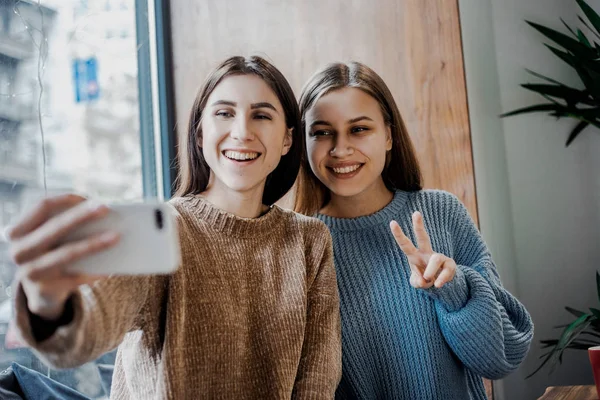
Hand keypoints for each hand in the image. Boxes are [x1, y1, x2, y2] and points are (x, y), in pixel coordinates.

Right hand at [6, 194, 119, 319]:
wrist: (41, 292)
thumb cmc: (52, 253)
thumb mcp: (49, 238)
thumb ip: (64, 225)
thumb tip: (100, 212)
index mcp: (18, 231)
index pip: (42, 206)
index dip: (66, 200)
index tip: (89, 197)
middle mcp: (19, 251)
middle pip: (55, 227)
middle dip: (82, 216)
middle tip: (105, 208)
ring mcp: (30, 272)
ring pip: (67, 254)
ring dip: (93, 244)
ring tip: (116, 236)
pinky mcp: (45, 290)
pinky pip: (76, 277)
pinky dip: (95, 270)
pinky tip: (111, 265)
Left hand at [389, 211, 455, 288]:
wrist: (440, 284)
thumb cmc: (424, 279)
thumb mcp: (417, 283)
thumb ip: (417, 282)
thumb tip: (424, 279)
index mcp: (415, 255)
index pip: (405, 244)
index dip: (399, 234)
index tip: (392, 222)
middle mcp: (426, 253)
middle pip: (423, 237)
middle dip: (418, 226)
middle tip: (416, 213)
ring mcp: (439, 258)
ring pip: (436, 259)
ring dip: (430, 271)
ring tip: (428, 279)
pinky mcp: (450, 265)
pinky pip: (446, 271)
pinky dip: (440, 280)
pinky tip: (437, 285)